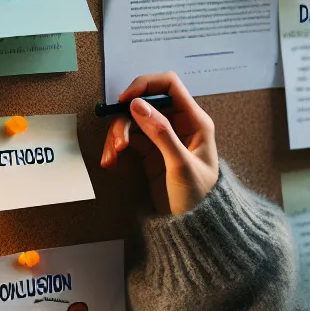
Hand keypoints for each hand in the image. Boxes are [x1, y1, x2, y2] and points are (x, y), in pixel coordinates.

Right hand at [97, 72, 219, 215]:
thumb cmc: (198, 196)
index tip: (124, 100)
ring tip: (112, 157)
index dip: (145, 85)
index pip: (169, 85)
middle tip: (118, 144)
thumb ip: (161, 134)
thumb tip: (137, 105)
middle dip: (125, 120)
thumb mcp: (181, 165)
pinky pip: (128, 140)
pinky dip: (116, 149)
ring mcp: (162, 138)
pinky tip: (111, 163)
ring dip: (117, 136)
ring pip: (132, 122)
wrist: (195, 225)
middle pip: (143, 104)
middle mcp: (178, 124)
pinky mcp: (150, 152)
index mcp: (194, 120)